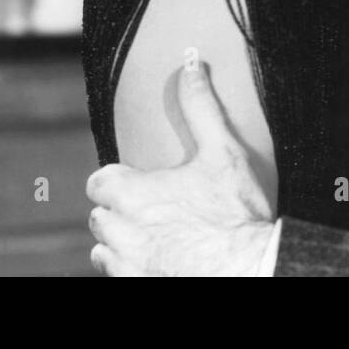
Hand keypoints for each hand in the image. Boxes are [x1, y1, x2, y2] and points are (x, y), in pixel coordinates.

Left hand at [86, 63, 275, 275]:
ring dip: (120, 243)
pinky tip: (160, 261)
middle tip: (153, 208)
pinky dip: (132, 270)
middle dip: (119, 212)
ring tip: (153, 236)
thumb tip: (190, 62)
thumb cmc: (235, 212)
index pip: (98, 182)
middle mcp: (120, 233)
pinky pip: (118, 278)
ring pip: (103, 252)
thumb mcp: (222, 151)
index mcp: (131, 195)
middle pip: (100, 218)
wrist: (250, 269)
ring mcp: (127, 267)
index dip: (117, 180)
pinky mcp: (138, 286)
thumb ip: (200, 106)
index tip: (139, 182)